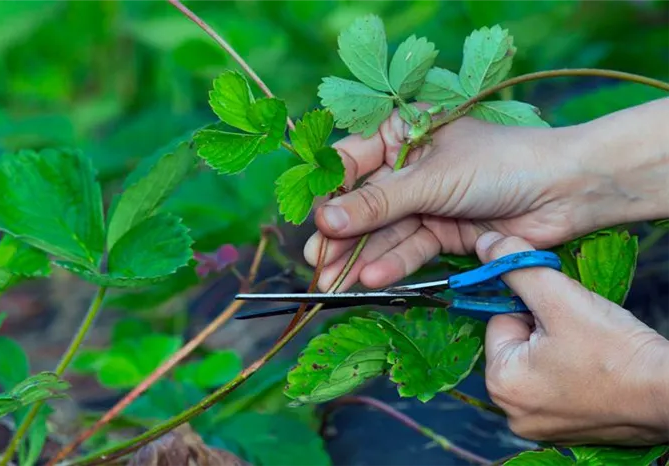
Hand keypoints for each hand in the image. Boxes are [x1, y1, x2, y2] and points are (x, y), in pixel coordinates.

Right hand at [304, 110, 602, 290]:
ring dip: (360, 256)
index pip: (351, 162)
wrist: (565, 191)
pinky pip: (410, 248)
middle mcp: (410, 167)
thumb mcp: (431, 179)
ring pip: (384, 231)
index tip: (311, 220)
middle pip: (364, 203)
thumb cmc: (498, 163)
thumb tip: (323, 220)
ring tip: (332, 282)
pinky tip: (370, 279)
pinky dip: (392, 263)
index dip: (329, 192)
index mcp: (403, 133)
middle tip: (315, 263)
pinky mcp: (443, 232)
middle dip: (341, 235)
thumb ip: (378, 203)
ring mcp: (426, 202)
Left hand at [477, 231, 668, 444]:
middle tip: (580, 333)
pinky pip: (556, 383)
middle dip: (544, 329)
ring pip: (537, 362)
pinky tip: (595, 369)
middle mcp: (512, 412)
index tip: (563, 317)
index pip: (500, 321)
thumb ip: (516, 265)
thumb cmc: (615, 350)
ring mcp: (539, 425)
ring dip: (559, 347)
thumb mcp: (558, 297)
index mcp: (501, 384)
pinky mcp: (565, 429)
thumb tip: (484, 244)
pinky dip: (572, 371)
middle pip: (517, 343)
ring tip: (590, 350)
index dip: (533, 309)